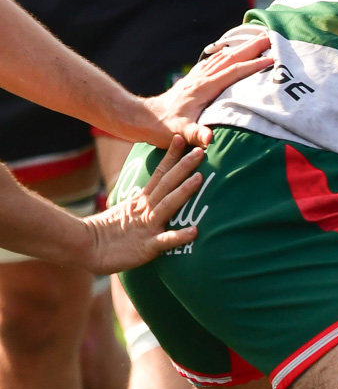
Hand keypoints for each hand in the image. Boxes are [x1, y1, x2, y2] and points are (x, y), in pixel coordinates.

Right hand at [78, 138, 207, 272]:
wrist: (85, 250)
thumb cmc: (109, 234)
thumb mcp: (127, 213)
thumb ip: (142, 202)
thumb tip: (152, 190)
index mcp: (141, 201)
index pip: (159, 174)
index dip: (171, 157)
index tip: (181, 138)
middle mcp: (145, 210)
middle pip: (167, 184)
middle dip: (184, 167)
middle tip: (200, 151)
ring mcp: (147, 227)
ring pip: (168, 205)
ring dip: (184, 191)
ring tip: (200, 179)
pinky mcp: (147, 246)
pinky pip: (165, 240)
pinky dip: (179, 236)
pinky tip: (194, 231)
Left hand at [130, 32, 274, 147]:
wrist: (142, 118)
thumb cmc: (163, 128)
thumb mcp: (181, 133)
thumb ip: (196, 135)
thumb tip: (209, 140)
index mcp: (203, 88)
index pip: (234, 72)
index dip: (254, 66)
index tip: (273, 59)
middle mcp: (201, 78)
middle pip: (231, 58)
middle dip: (251, 47)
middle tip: (269, 36)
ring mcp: (196, 78)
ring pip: (223, 58)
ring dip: (241, 48)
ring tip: (257, 40)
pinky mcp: (193, 80)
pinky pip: (213, 62)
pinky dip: (226, 54)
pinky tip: (230, 52)